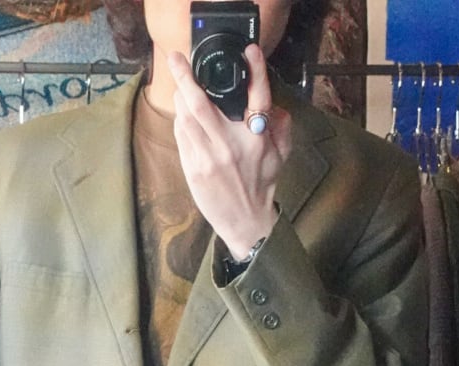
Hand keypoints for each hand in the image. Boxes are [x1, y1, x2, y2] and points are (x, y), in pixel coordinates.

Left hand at [167, 44, 291, 260]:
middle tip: (177, 58)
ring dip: (179, 96)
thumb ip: (281, 127)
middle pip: (202, 104)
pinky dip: (180, 119)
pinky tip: (183, 112)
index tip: (250, 50)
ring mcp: (208, 159)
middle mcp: (230, 147)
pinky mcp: (194, 169)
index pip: (258, 97)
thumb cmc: (261, 186)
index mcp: (256, 139)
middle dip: (185, 77)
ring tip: (179, 83)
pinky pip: (182, 136)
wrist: (246, 223)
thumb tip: (274, 106)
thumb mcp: (280, 155)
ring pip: (186, 117)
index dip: (256, 70)